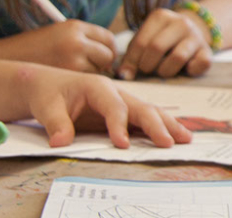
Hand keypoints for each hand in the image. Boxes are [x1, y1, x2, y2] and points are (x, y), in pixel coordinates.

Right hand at [0, 20, 116, 73]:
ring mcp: (72, 59)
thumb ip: (83, 40)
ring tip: (71, 72)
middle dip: (103, 63)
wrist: (3, 60)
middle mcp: (76, 41)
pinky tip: (65, 80)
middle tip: (90, 67)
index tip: (102, 56)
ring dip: (91, 73)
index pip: (107, 38)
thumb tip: (110, 54)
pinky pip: (86, 81)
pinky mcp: (66, 76)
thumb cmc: (33, 49)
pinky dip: (80, 82)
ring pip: (98, 70)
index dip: (107, 49)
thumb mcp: (59, 35)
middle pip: (108, 55)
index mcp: (74, 27)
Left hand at [12, 64, 191, 147]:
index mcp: (98, 87)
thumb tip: (60, 143)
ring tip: (186, 139)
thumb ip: (55, 123)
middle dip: (156, 125)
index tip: (122, 145)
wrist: (47, 85)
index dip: (119, 126)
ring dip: (168, 125)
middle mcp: (117, 92)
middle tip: (168, 143)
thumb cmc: (48, 94)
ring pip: (150, 111)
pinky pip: (147, 118)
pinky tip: (176, 136)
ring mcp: (123, 101)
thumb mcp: (45, 107)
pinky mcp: (125, 112)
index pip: (114, 107)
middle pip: (142, 107)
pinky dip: (163, 127)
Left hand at [118, 9, 211, 79]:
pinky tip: (185, 69)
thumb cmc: (160, 40)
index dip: (131, 61)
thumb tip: (123, 75)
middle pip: (157, 48)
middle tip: (147, 70)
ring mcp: (196, 36)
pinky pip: (200, 64)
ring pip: (178, 57)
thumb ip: (132, 56)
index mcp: (160, 16)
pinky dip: (191, 71)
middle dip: (147, 65)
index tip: (128, 72)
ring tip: (162, 71)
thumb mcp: (144, 41)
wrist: (190, 34)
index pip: (141, 42)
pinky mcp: (208, 51)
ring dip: (166, 70)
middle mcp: (180, 22)